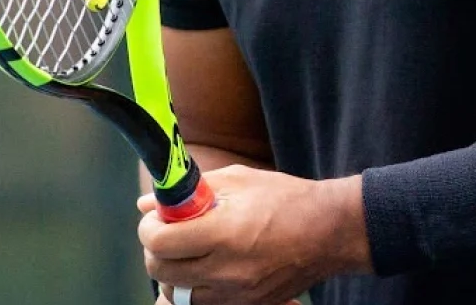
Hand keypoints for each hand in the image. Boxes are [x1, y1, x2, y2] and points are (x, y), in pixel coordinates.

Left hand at [138, 164, 370, 304]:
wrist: (330, 231)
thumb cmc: (286, 199)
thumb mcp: (240, 181)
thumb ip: (192, 191)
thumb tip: (146, 203)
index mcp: (223, 232)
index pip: (160, 242)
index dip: (149, 228)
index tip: (156, 218)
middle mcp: (226, 268)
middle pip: (161, 271)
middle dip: (155, 250)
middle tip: (168, 233)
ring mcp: (236, 293)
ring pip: (176, 295)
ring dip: (171, 273)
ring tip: (186, 252)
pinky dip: (193, 289)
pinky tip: (204, 268)